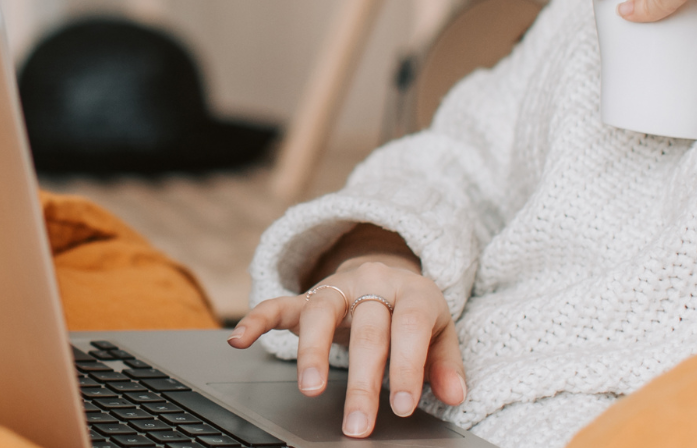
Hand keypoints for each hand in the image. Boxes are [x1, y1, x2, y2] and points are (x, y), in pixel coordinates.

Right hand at [227, 255, 465, 438]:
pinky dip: (257, 320)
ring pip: (321, 311)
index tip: (403, 406)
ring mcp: (337, 287)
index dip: (407, 367)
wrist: (388, 274)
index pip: (409, 328)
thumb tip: (456, 394)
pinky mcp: (308, 295)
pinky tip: (240, 340)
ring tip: (311, 389)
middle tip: (358, 423)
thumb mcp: (440, 332)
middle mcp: (373, 284)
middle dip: (363, 380)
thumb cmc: (414, 313)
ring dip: (313, 351)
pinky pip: (278, 303)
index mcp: (412, 292)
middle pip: (367, 329)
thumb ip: (446, 364)